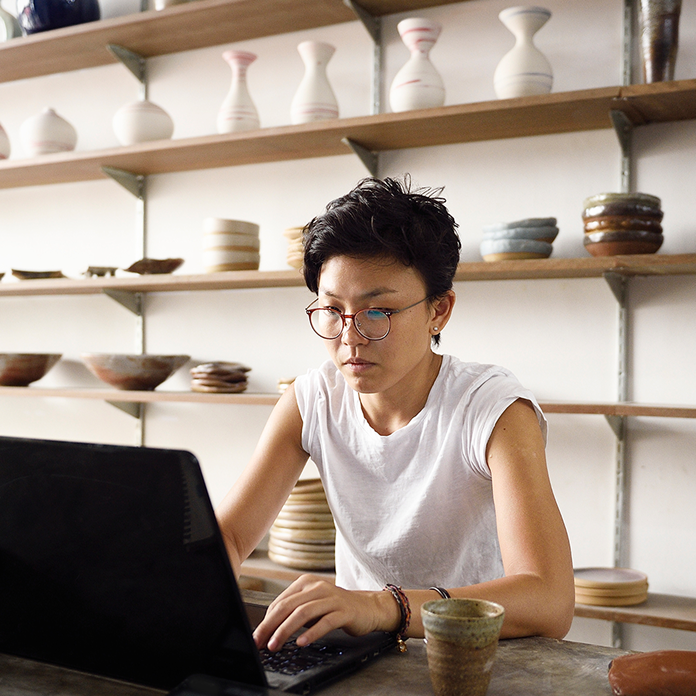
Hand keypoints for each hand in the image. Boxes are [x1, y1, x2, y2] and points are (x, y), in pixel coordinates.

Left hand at [253, 574, 398, 650]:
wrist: (367, 607)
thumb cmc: (336, 607)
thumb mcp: (312, 605)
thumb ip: (294, 612)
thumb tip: (269, 629)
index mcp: (306, 583)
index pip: (280, 602)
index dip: (266, 620)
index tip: (257, 636)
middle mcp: (317, 587)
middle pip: (288, 606)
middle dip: (271, 626)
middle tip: (260, 641)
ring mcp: (331, 598)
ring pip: (303, 613)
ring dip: (286, 630)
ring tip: (276, 644)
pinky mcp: (344, 611)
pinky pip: (325, 621)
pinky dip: (311, 632)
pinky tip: (302, 642)